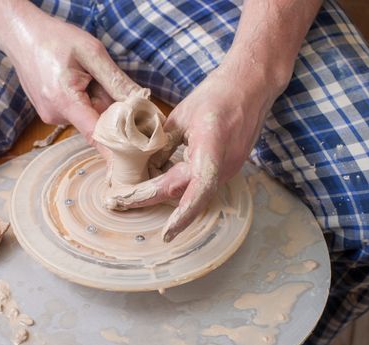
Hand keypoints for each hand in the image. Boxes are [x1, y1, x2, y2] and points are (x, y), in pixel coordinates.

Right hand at [0, 0, 147, 154]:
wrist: (20, 33)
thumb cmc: (54, 38)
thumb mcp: (91, 52)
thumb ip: (116, 80)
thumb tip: (141, 101)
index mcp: (64, 100)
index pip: (97, 135)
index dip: (117, 148)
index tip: (133, 162)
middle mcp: (55, 115)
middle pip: (96, 124)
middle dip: (111, 111)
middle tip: (114, 87)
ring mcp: (51, 116)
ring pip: (88, 117)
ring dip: (97, 102)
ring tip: (87, 76)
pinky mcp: (51, 113)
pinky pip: (78, 112)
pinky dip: (86, 100)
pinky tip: (79, 80)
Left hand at [107, 63, 275, 241]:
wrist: (250, 87)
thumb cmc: (217, 95)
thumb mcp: (181, 116)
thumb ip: (164, 143)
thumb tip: (148, 167)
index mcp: (212, 149)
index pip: (194, 190)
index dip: (181, 216)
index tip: (164, 233)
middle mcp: (224, 165)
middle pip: (185, 194)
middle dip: (151, 200)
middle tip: (118, 201)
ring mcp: (229, 169)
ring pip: (192, 192)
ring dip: (163, 194)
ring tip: (131, 193)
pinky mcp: (227, 167)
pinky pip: (200, 184)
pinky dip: (177, 186)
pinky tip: (157, 180)